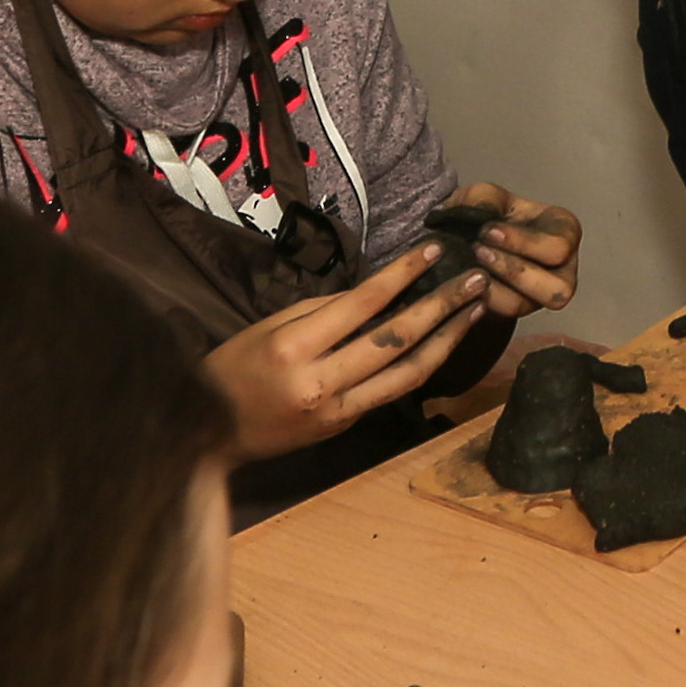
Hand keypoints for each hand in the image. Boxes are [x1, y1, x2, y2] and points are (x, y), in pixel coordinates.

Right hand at [202, 244, 492, 461]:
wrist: (210, 435)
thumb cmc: (235, 368)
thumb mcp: (269, 328)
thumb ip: (323, 312)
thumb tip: (376, 292)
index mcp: (295, 348)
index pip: (362, 305)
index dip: (402, 275)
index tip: (433, 250)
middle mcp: (321, 382)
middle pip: (395, 340)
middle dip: (441, 308)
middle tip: (475, 280)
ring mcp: (337, 410)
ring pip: (408, 374)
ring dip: (447, 341)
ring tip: (474, 311)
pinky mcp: (345, 426)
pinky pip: (391, 392)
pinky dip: (421, 366)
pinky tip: (443, 343)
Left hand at [451, 192, 583, 318]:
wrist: (467, 236)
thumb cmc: (489, 213)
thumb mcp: (485, 194)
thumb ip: (485, 199)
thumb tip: (481, 216)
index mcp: (564, 231)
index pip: (559, 246)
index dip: (523, 243)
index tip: (487, 231)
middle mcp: (563, 267)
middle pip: (556, 286)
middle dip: (514, 270)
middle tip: (478, 251)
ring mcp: (541, 293)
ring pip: (529, 304)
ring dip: (497, 288)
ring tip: (471, 266)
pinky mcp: (518, 308)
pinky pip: (505, 312)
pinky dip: (483, 297)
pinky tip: (466, 280)